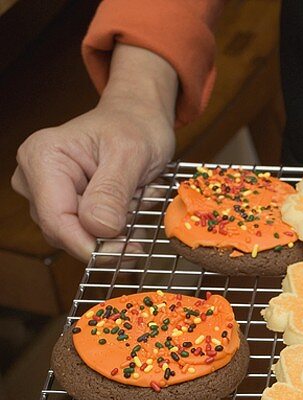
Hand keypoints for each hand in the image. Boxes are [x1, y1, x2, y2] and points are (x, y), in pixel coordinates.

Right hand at [11, 45, 176, 260]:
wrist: (137, 119)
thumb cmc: (134, 127)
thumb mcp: (131, 154)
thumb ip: (112, 192)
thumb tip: (98, 228)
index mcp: (43, 157)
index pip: (56, 219)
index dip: (90, 245)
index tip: (127, 253)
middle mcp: (35, 177)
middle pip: (64, 231)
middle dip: (106, 238)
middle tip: (143, 223)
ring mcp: (47, 192)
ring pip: (77, 234)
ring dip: (114, 231)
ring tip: (140, 201)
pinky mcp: (64, 203)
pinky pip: (87, 231)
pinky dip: (115, 227)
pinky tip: (133, 206)